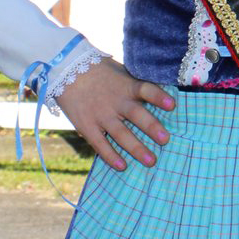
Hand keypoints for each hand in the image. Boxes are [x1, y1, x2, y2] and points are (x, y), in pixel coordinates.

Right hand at [54, 58, 174, 170]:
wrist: (66, 72)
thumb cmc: (101, 72)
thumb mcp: (121, 72)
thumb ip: (136, 85)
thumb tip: (161, 96)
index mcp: (127, 86)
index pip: (146, 90)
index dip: (159, 97)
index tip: (172, 105)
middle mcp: (116, 102)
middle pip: (137, 115)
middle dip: (152, 128)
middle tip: (166, 140)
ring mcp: (101, 115)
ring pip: (121, 134)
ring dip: (137, 149)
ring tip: (151, 161)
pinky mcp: (87, 126)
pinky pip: (100, 144)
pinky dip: (110, 156)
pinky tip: (122, 166)